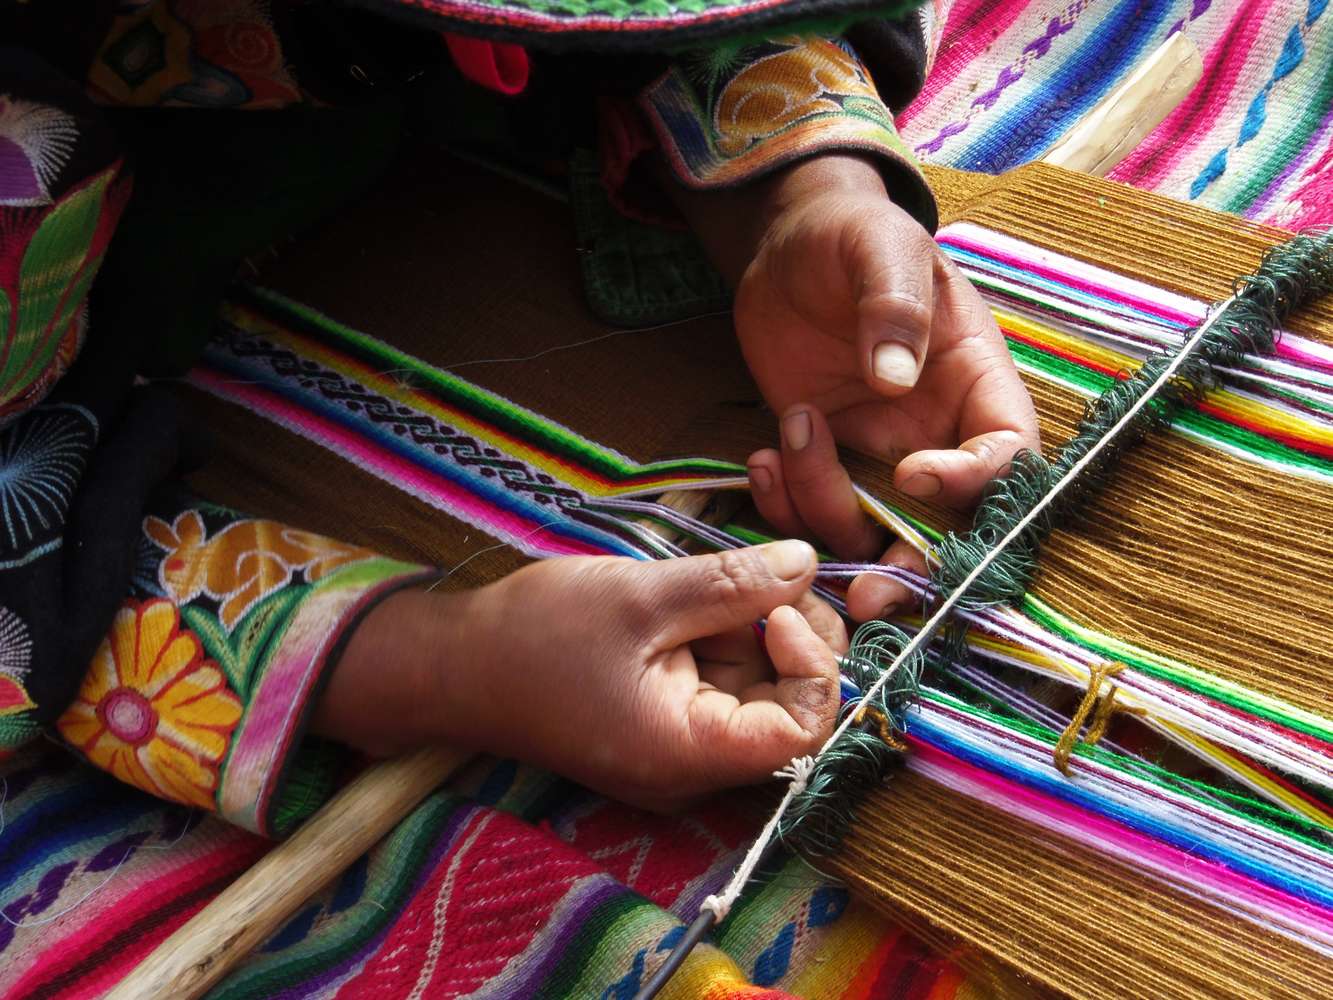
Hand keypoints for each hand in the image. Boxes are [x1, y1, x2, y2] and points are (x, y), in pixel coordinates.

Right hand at [314, 541, 844, 808]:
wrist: (454, 665)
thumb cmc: (536, 635)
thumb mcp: (641, 598)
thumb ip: (732, 584)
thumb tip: (810, 562)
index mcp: (689, 752)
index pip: (804, 732)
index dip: (815, 668)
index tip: (781, 609)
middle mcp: (694, 765)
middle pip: (788, 708)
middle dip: (794, 637)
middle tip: (770, 574)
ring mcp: (679, 745)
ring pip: (758, 687)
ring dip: (757, 628)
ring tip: (718, 578)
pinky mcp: (664, 719)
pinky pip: (720, 681)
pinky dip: (724, 634)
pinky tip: (698, 596)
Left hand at [674, 155, 1039, 618]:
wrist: (787, 247)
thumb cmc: (852, 236)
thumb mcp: (879, 247)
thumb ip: (894, 304)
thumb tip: (898, 375)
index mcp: (975, 383)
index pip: (1007, 455)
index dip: (974, 483)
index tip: (913, 472)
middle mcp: (935, 434)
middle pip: (947, 526)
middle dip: (910, 571)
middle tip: (865, 600)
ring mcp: (876, 456)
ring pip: (869, 529)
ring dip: (823, 511)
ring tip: (786, 436)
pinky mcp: (824, 463)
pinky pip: (812, 513)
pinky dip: (783, 506)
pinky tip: (759, 458)